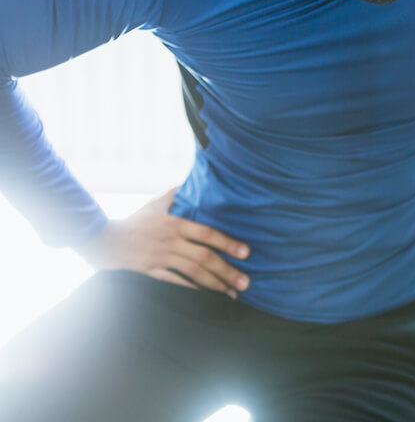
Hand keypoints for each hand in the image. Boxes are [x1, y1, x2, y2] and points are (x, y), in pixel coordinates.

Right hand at [74, 187, 250, 298]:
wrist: (100, 239)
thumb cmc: (134, 222)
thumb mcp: (155, 205)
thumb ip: (176, 195)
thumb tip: (193, 181)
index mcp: (174, 224)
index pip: (207, 233)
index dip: (228, 243)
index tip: (247, 252)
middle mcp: (169, 241)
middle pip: (204, 257)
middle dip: (227, 271)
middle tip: (246, 282)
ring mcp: (159, 258)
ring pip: (192, 273)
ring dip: (214, 284)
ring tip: (232, 294)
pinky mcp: (149, 273)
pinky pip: (173, 284)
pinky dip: (191, 291)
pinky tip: (206, 299)